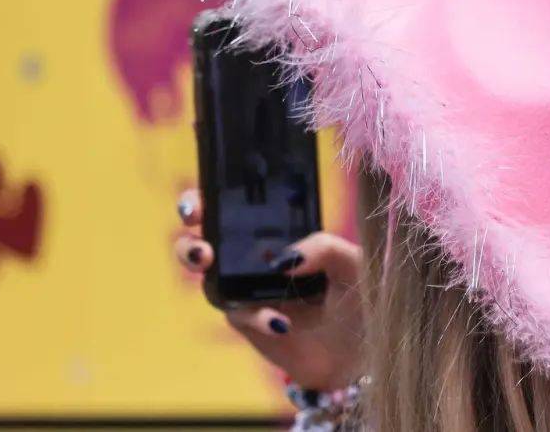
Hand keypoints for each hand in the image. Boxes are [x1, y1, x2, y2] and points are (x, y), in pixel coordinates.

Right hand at [174, 190, 364, 390]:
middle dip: (189, 240)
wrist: (361, 349)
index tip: (200, 206)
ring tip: (211, 267)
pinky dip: (256, 316)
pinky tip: (280, 322)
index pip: (232, 203)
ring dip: (204, 271)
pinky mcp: (248, 321)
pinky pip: (239, 313)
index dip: (207, 199)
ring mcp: (245, 289)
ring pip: (207, 276)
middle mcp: (252, 255)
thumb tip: (286, 258)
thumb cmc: (357, 295)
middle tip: (201, 248)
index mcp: (275, 229)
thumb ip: (325, 247)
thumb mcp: (352, 262)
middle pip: (201, 238)